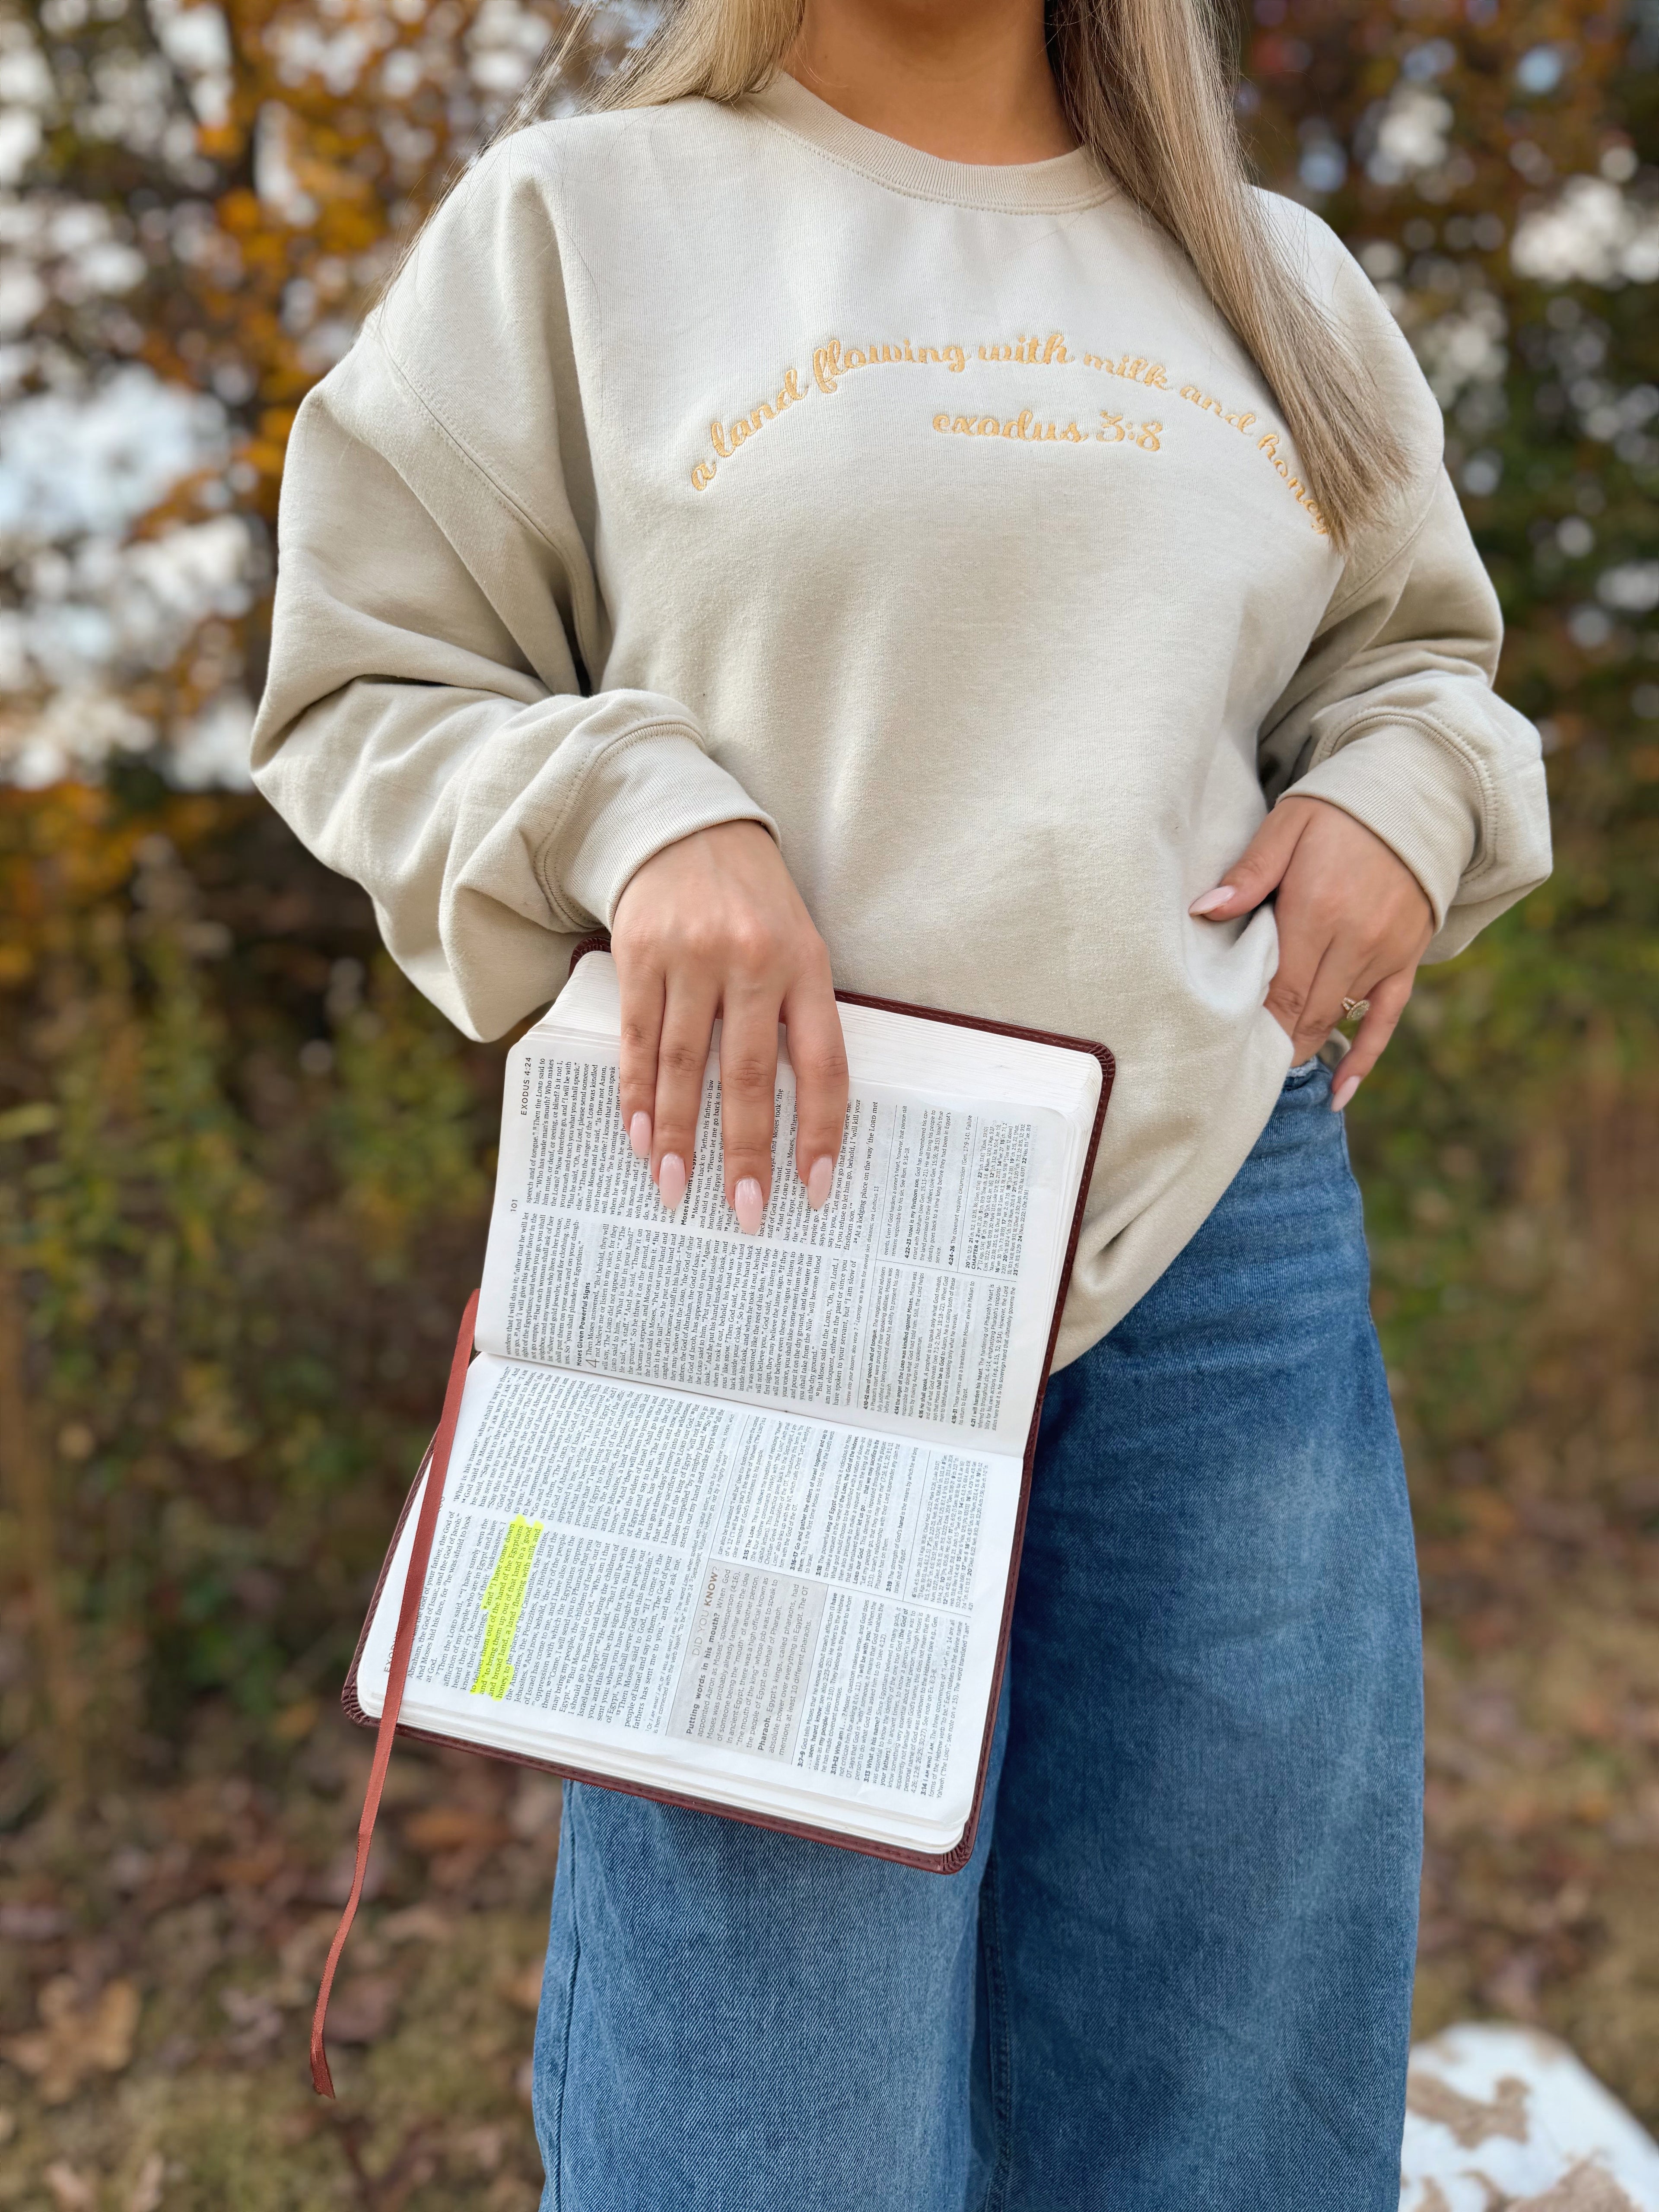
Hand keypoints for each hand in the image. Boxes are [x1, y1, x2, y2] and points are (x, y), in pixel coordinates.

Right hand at [610, 821, 848, 1229]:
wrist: (687, 825)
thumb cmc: (752, 901)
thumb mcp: (797, 944)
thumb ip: (798, 1015)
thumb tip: (795, 1115)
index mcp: (805, 965)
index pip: (821, 1065)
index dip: (819, 1132)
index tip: (812, 1189)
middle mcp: (751, 961)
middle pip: (748, 1076)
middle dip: (745, 1153)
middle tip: (743, 1213)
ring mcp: (692, 957)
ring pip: (685, 1066)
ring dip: (679, 1137)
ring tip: (676, 1190)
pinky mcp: (640, 954)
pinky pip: (639, 1040)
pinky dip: (639, 1094)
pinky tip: (640, 1137)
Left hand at [1188, 796, 1433, 1111]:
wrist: (1417, 796)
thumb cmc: (1339, 810)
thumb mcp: (1287, 826)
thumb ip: (1249, 874)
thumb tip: (1203, 912)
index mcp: (1317, 909)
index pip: (1279, 988)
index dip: (1253, 1021)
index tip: (1223, 1044)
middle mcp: (1356, 939)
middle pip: (1305, 1012)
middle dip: (1272, 1042)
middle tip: (1236, 1069)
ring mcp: (1386, 954)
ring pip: (1338, 1018)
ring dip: (1304, 1046)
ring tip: (1267, 1073)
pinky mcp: (1408, 959)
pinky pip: (1386, 1020)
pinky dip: (1363, 1058)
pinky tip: (1340, 1092)